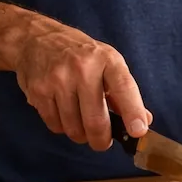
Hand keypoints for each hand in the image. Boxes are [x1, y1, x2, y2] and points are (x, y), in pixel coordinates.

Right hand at [13, 21, 151, 150]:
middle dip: (101, 140)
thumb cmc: (80, 54)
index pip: (124, 88)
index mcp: (107, 59)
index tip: (138, 131)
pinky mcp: (39, 91)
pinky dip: (62, 127)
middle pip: (96, 120)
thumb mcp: (108, 62)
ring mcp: (58, 79)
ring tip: (81, 122)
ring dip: (80, 135)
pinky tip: (63, 112)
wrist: (37, 39)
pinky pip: (55, 126)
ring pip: (74, 128)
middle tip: (102, 142)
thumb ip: (124, 92)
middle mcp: (83, 68)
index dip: (133, 112)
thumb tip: (144, 120)